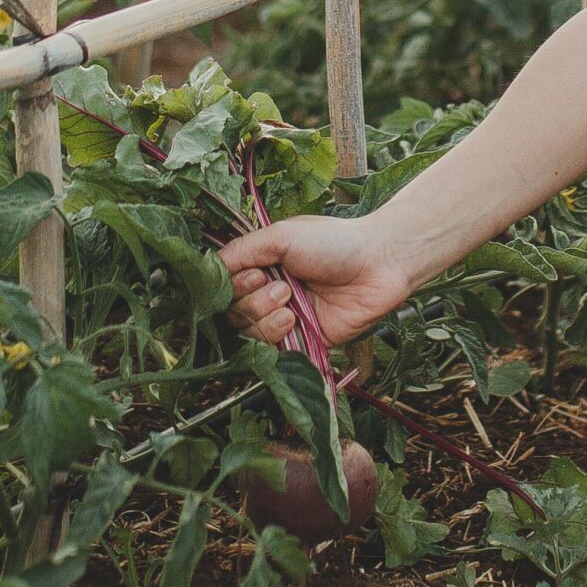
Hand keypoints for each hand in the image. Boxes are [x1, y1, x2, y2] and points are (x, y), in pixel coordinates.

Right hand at [219, 213, 416, 351]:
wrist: (378, 264)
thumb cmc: (334, 242)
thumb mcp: (281, 236)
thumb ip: (242, 251)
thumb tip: (208, 269)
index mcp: (262, 265)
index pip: (224, 285)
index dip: (230, 285)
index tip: (251, 274)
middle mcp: (268, 293)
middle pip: (232, 312)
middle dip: (250, 299)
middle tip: (278, 284)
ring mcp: (284, 319)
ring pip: (248, 331)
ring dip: (262, 315)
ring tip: (289, 298)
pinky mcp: (300, 342)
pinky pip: (270, 350)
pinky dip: (275, 333)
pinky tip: (292, 318)